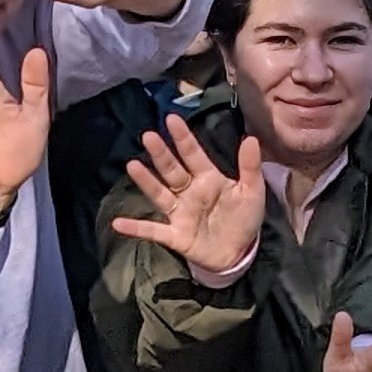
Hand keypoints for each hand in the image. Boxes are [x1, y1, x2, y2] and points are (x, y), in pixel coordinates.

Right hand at [108, 115, 266, 284]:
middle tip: (149, 136)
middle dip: (161, 154)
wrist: (239, 253)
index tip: (171, 119)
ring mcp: (180, 213)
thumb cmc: (243, 218)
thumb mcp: (252, 192)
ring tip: (133, 165)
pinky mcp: (175, 235)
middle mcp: (189, 192)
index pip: (193, 154)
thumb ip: (250, 167)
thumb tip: (252, 138)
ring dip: (146, 181)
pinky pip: (153, 231)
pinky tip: (119, 223)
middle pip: (172, 170)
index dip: (183, 138)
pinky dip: (136, 228)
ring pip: (160, 194)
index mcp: (208, 178)